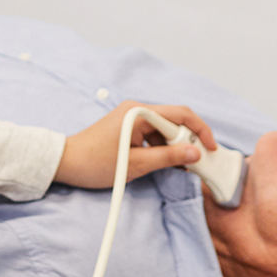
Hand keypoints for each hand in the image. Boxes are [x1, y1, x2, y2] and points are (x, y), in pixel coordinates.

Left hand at [54, 100, 218, 189]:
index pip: (180, 114)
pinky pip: (153, 134)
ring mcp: (132, 118)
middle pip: (174, 121)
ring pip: (165, 130)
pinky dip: (162, 148)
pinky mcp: (128, 127)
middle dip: (188, 141)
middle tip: (195, 162)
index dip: (200, 130)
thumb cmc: (95, 163)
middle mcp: (137, 110)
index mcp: (139, 113)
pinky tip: (165, 163)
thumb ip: (168, 158)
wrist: (66, 163)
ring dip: (175, 146)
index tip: (210, 148)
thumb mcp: (136, 164)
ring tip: (180, 166)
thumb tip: (195, 153)